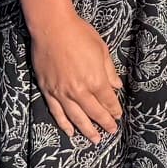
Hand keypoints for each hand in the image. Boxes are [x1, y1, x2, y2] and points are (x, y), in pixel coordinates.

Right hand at [28, 12, 123, 142]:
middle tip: (112, 131)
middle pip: (94, 112)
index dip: (114, 110)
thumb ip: (109, 71)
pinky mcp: (47, 90)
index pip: (108, 101)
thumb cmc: (80, 35)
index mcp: (95, 80)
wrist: (52, 28)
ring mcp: (61, 92)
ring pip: (76, 117)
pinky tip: (70, 132)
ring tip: (95, 139)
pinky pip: (56, 112)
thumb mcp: (102, 50)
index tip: (118, 116)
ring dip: (86, 130)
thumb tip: (117, 87)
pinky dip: (64, 123)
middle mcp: (79, 90)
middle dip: (104, 123)